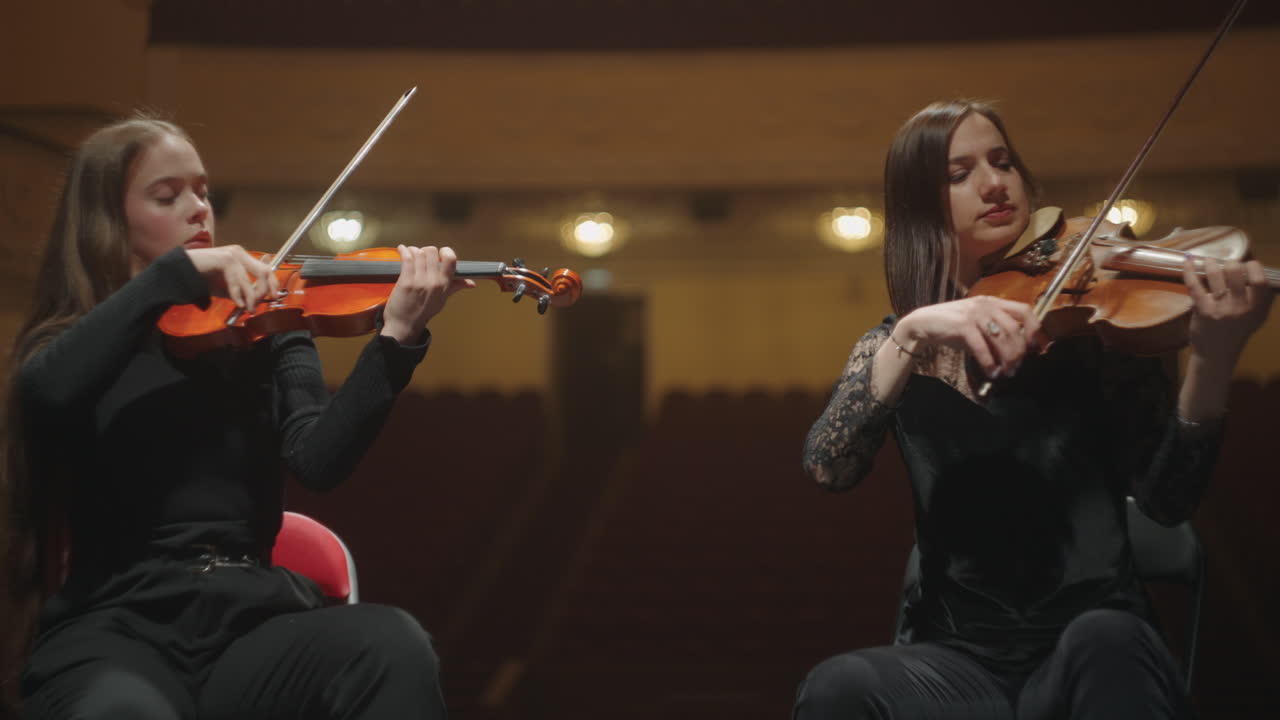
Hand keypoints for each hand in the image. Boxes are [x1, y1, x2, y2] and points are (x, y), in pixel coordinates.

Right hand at [185, 245, 279, 310]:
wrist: (180, 273)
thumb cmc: (203, 279)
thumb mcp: (228, 288)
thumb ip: (243, 291)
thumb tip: (258, 301)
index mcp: (243, 257)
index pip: (266, 268)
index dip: (273, 283)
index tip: (274, 297)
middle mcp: (240, 253)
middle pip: (264, 271)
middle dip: (265, 290)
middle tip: (259, 305)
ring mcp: (232, 254)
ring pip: (250, 278)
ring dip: (251, 297)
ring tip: (248, 309)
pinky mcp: (223, 259)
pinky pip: (236, 280)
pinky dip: (238, 294)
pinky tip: (239, 303)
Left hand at [380, 245, 474, 342]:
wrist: (405, 325)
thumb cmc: (423, 312)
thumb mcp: (443, 299)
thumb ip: (456, 287)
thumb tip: (471, 283)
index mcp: (445, 285)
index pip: (451, 259)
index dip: (445, 251)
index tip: (440, 253)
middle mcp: (434, 282)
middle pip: (431, 251)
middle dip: (426, 251)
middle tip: (422, 256)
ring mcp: (420, 281)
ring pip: (418, 253)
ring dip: (413, 251)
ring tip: (411, 254)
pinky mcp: (406, 281)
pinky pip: (406, 258)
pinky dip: (403, 250)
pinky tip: (402, 250)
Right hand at [896, 295, 1045, 378]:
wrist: (922, 324)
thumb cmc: (952, 327)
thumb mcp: (977, 326)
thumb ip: (995, 334)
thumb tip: (1016, 354)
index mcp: (993, 302)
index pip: (1024, 310)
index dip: (1035, 330)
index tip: (1034, 348)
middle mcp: (986, 305)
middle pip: (1015, 329)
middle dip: (1019, 352)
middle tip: (1016, 368)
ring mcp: (974, 313)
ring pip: (1001, 338)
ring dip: (1007, 359)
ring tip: (1005, 373)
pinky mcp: (962, 325)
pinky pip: (982, 347)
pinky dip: (989, 362)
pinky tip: (991, 372)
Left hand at [1183, 256, 1271, 364]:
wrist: (1216, 354)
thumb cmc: (1236, 331)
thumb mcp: (1256, 317)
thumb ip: (1262, 298)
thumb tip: (1261, 272)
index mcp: (1257, 307)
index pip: (1260, 280)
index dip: (1253, 267)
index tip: (1246, 265)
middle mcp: (1241, 307)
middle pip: (1235, 272)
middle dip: (1229, 263)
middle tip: (1225, 264)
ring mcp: (1221, 308)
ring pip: (1215, 275)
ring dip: (1209, 263)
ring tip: (1207, 260)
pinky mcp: (1202, 310)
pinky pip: (1195, 285)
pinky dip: (1189, 271)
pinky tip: (1187, 262)